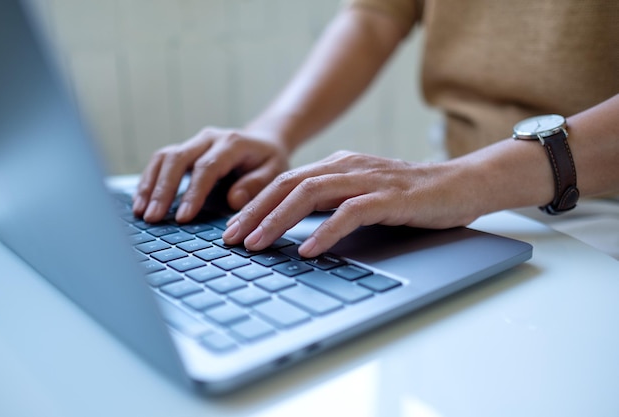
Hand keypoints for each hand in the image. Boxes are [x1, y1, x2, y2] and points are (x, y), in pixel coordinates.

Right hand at [132, 127, 289, 222]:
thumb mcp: (275, 174)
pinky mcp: (185, 151)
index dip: (193, 192)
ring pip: (164, 157)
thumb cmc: (270, 162)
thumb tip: (233, 200)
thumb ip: (256, 186)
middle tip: (153, 217)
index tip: (183, 217)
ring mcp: (194, 142)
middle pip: (178, 158)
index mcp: (233, 143)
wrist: (265, 143)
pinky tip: (141, 202)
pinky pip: (161, 162)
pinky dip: (149, 181)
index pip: (207, 167)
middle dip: (163, 189)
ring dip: (150, 185)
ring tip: (141, 212)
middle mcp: (209, 138)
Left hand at [222, 150, 482, 257]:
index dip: (254, 206)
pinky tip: (308, 249)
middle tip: (230, 239)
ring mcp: (368, 180)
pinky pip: (350, 212)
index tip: (232, 229)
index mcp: (337, 166)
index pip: (285, 183)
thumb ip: (329, 203)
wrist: (462, 184)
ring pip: (311, 194)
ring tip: (257, 244)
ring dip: (279, 220)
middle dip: (254, 213)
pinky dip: (325, 230)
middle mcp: (347, 167)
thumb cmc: (410, 195)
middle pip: (288, 185)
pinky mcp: (390, 197)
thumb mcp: (361, 195)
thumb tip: (293, 225)